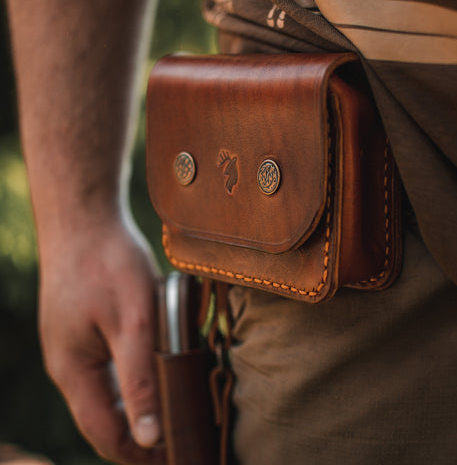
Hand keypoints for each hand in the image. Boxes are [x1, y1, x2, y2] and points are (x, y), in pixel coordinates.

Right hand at [38, 216, 164, 464]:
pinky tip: (157, 369)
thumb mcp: (131, 321)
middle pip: (105, 417)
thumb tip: (149, 437)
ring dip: (139, 403)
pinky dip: (132, 375)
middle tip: (185, 433)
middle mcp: (69, 365)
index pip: (105, 435)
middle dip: (142, 433)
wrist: (82, 217)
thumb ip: (138, 379)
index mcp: (73, 372)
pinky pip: (108, 365)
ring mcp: (73, 346)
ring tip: (177, 407)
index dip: (140, 454)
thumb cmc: (106, 263)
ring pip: (108, 391)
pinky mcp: (83, 328)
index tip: (179, 455)